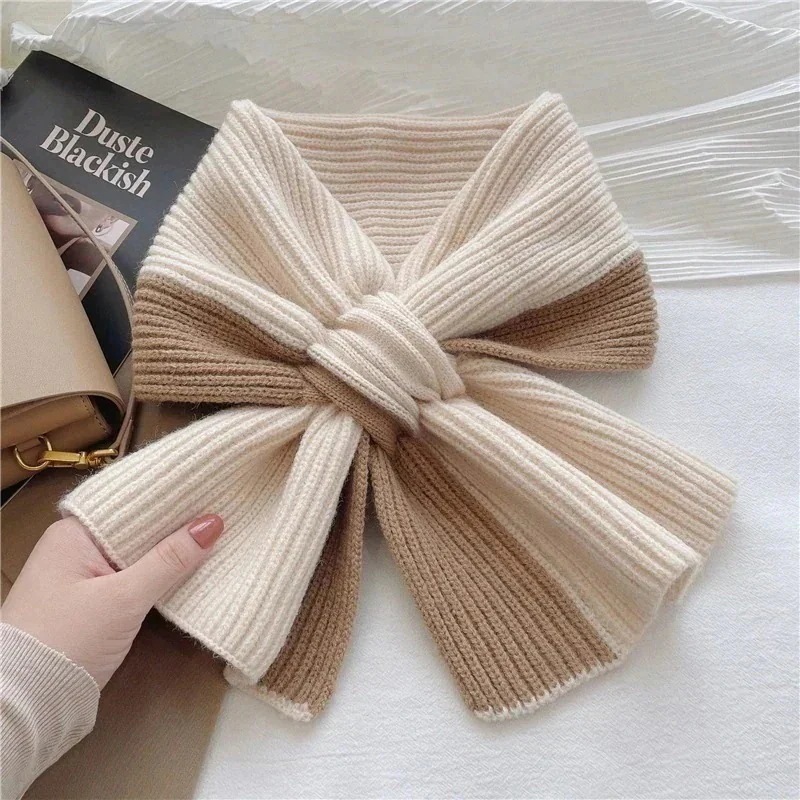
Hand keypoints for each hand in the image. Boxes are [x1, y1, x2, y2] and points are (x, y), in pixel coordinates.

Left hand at [1, 514, 223, 688]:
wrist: (24, 706)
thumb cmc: (67, 641)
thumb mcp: (124, 599)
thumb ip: (169, 560)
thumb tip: (213, 522)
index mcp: (73, 533)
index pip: (131, 504)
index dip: (172, 499)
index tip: (212, 491)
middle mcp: (73, 548)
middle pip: (135, 529)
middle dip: (174, 526)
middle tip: (223, 512)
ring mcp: (80, 577)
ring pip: (135, 555)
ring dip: (167, 553)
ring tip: (215, 536)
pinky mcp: (88, 604)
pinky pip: (130, 577)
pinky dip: (155, 576)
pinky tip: (186, 570)